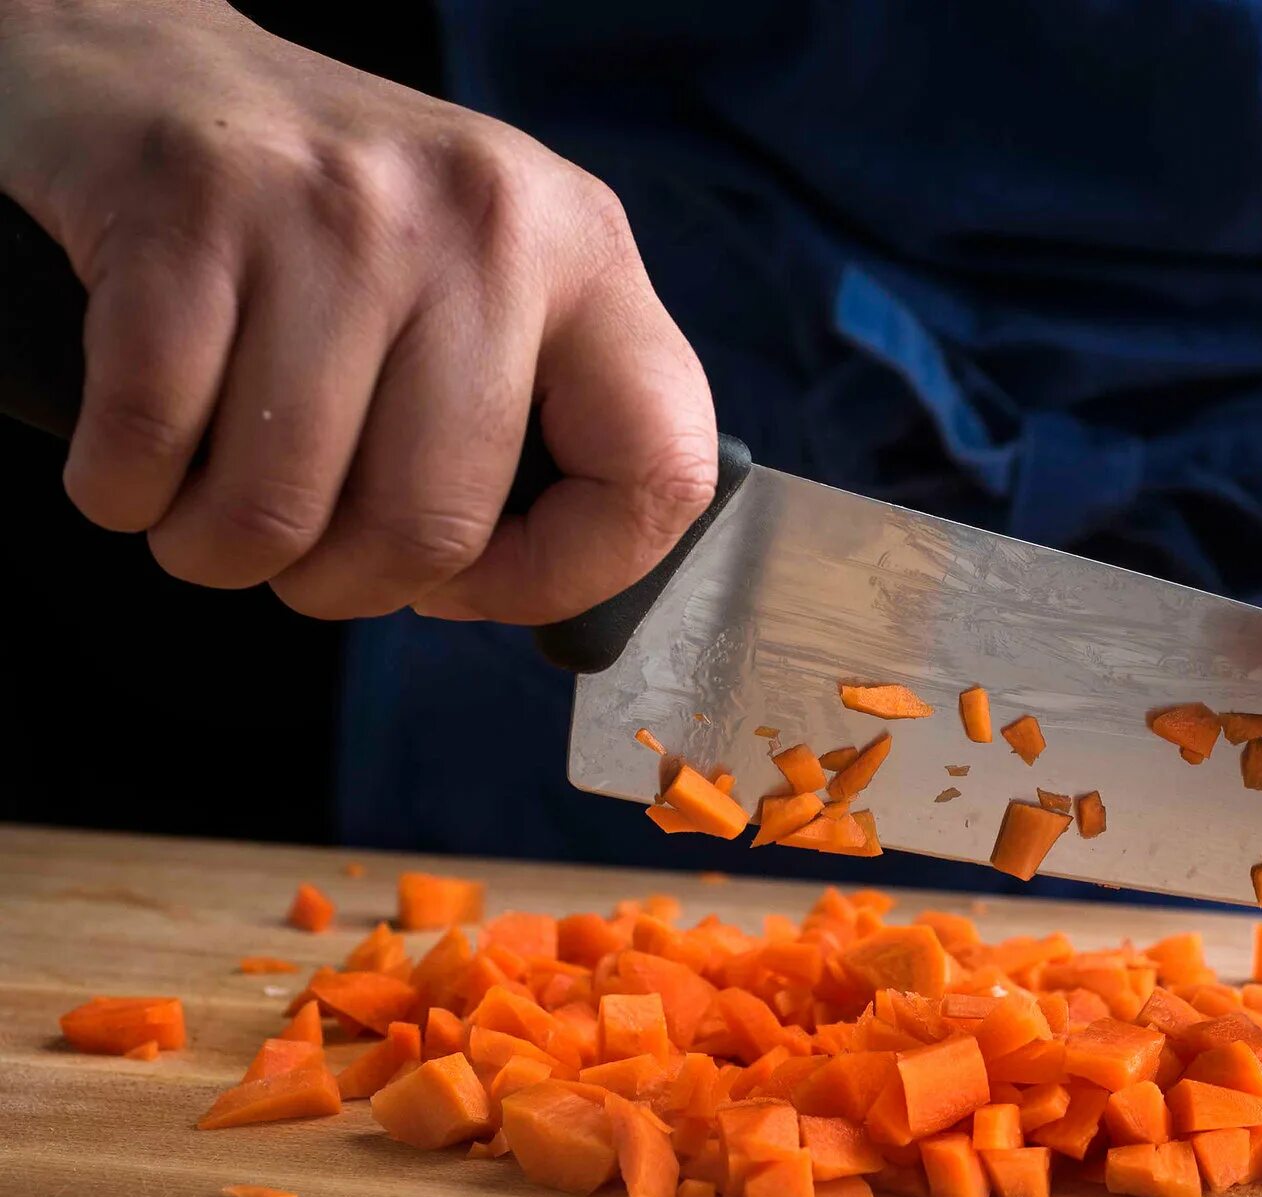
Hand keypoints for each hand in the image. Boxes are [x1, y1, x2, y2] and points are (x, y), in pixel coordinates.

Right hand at [0, 0, 714, 621]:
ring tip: (210, 502)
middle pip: (433, 524)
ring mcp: (339, 211)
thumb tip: (530, 587)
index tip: (482, 578)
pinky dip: (124, 490)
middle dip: (345, 587)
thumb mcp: (487, 283)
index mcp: (586, 252)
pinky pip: (154, 443)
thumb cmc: (333, 220)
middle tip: (305, 556)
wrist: (154, 67)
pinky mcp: (193, 207)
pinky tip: (139, 457)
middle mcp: (484, 223)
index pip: (661, 473)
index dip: (570, 574)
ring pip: (279, 510)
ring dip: (220, 549)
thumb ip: (539, 416)